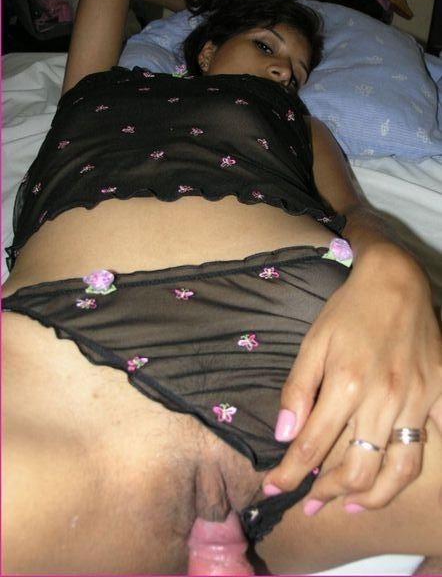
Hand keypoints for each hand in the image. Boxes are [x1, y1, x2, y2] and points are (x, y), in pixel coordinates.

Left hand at [262, 248, 441, 514]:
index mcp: (347, 385)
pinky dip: (419, 461)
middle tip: (312, 502)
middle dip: (330, 493)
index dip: (290, 473)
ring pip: (401, 468)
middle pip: (359, 468)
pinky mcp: (440, 393)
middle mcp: (385, 399)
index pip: (312, 446)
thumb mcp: (312, 343)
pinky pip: (436, 438)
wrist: (395, 281)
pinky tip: (399, 472)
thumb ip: (297, 391)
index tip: (273, 488)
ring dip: (375, 495)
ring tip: (353, 506)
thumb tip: (284, 436)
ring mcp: (417, 399)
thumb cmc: (347, 311)